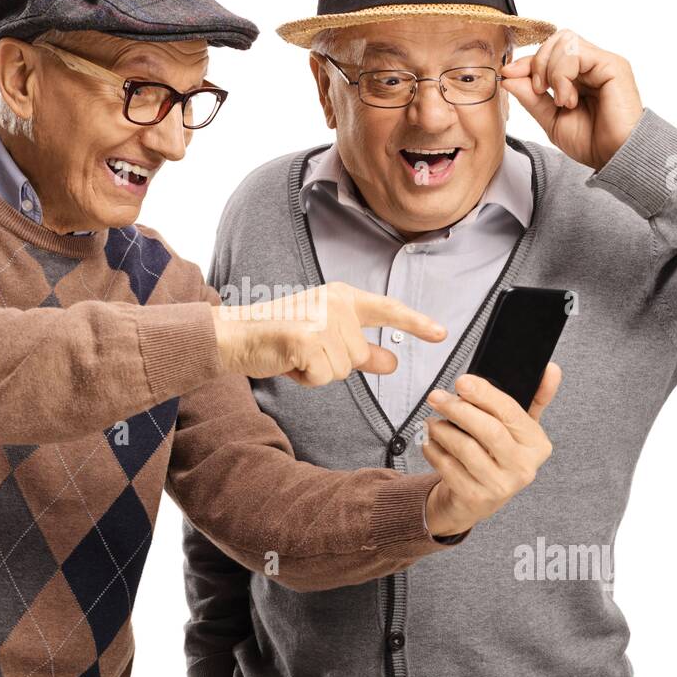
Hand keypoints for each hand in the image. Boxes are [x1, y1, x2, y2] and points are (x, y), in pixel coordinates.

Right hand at [212, 281, 446, 386]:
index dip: (416, 323)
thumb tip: (393, 362)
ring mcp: (322, 320)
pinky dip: (304, 378)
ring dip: (317, 372)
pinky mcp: (307, 340)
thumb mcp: (326, 338)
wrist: (236, 334)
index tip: (441, 334)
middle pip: (359, 356)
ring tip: (294, 354)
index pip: (387, 310)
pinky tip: (288, 360)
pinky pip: (322, 377)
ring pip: (341, 371)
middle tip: (304, 350)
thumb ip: (363, 351)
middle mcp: (336, 304)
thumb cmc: (279, 335)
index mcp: (343, 298)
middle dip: (332, 364)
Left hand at [421, 363, 561, 535]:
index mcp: (537, 445)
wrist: (478, 499)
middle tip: (436, 397)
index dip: (484, 394)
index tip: (462, 382)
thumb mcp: (519, 427)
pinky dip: (433, 450)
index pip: (510, 412)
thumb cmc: (498, 455)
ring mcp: (500, 485)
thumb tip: (551, 369)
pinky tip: (430, 441)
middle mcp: (523, 467)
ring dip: (441, 430)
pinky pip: (448, 467)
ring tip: (431, 421)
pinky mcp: (475, 498)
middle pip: (488, 430)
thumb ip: (535, 397)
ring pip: (465, 448)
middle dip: (458, 409)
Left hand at [499, 29, 643, 171]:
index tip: (508, 74)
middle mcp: (591, 64)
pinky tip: (569, 99)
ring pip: (564, 41)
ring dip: (551, 71)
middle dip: (537, 62)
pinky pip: (575, 52)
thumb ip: (530, 97)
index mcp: (578, 75)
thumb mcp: (550, 119)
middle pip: (555, 40)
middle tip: (540, 91)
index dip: (526, 61)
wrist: (614, 156)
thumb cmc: (589, 141)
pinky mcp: (612, 64)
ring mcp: (602, 62)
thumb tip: (507, 77)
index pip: (548, 53)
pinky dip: (562, 75)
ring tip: (560, 100)